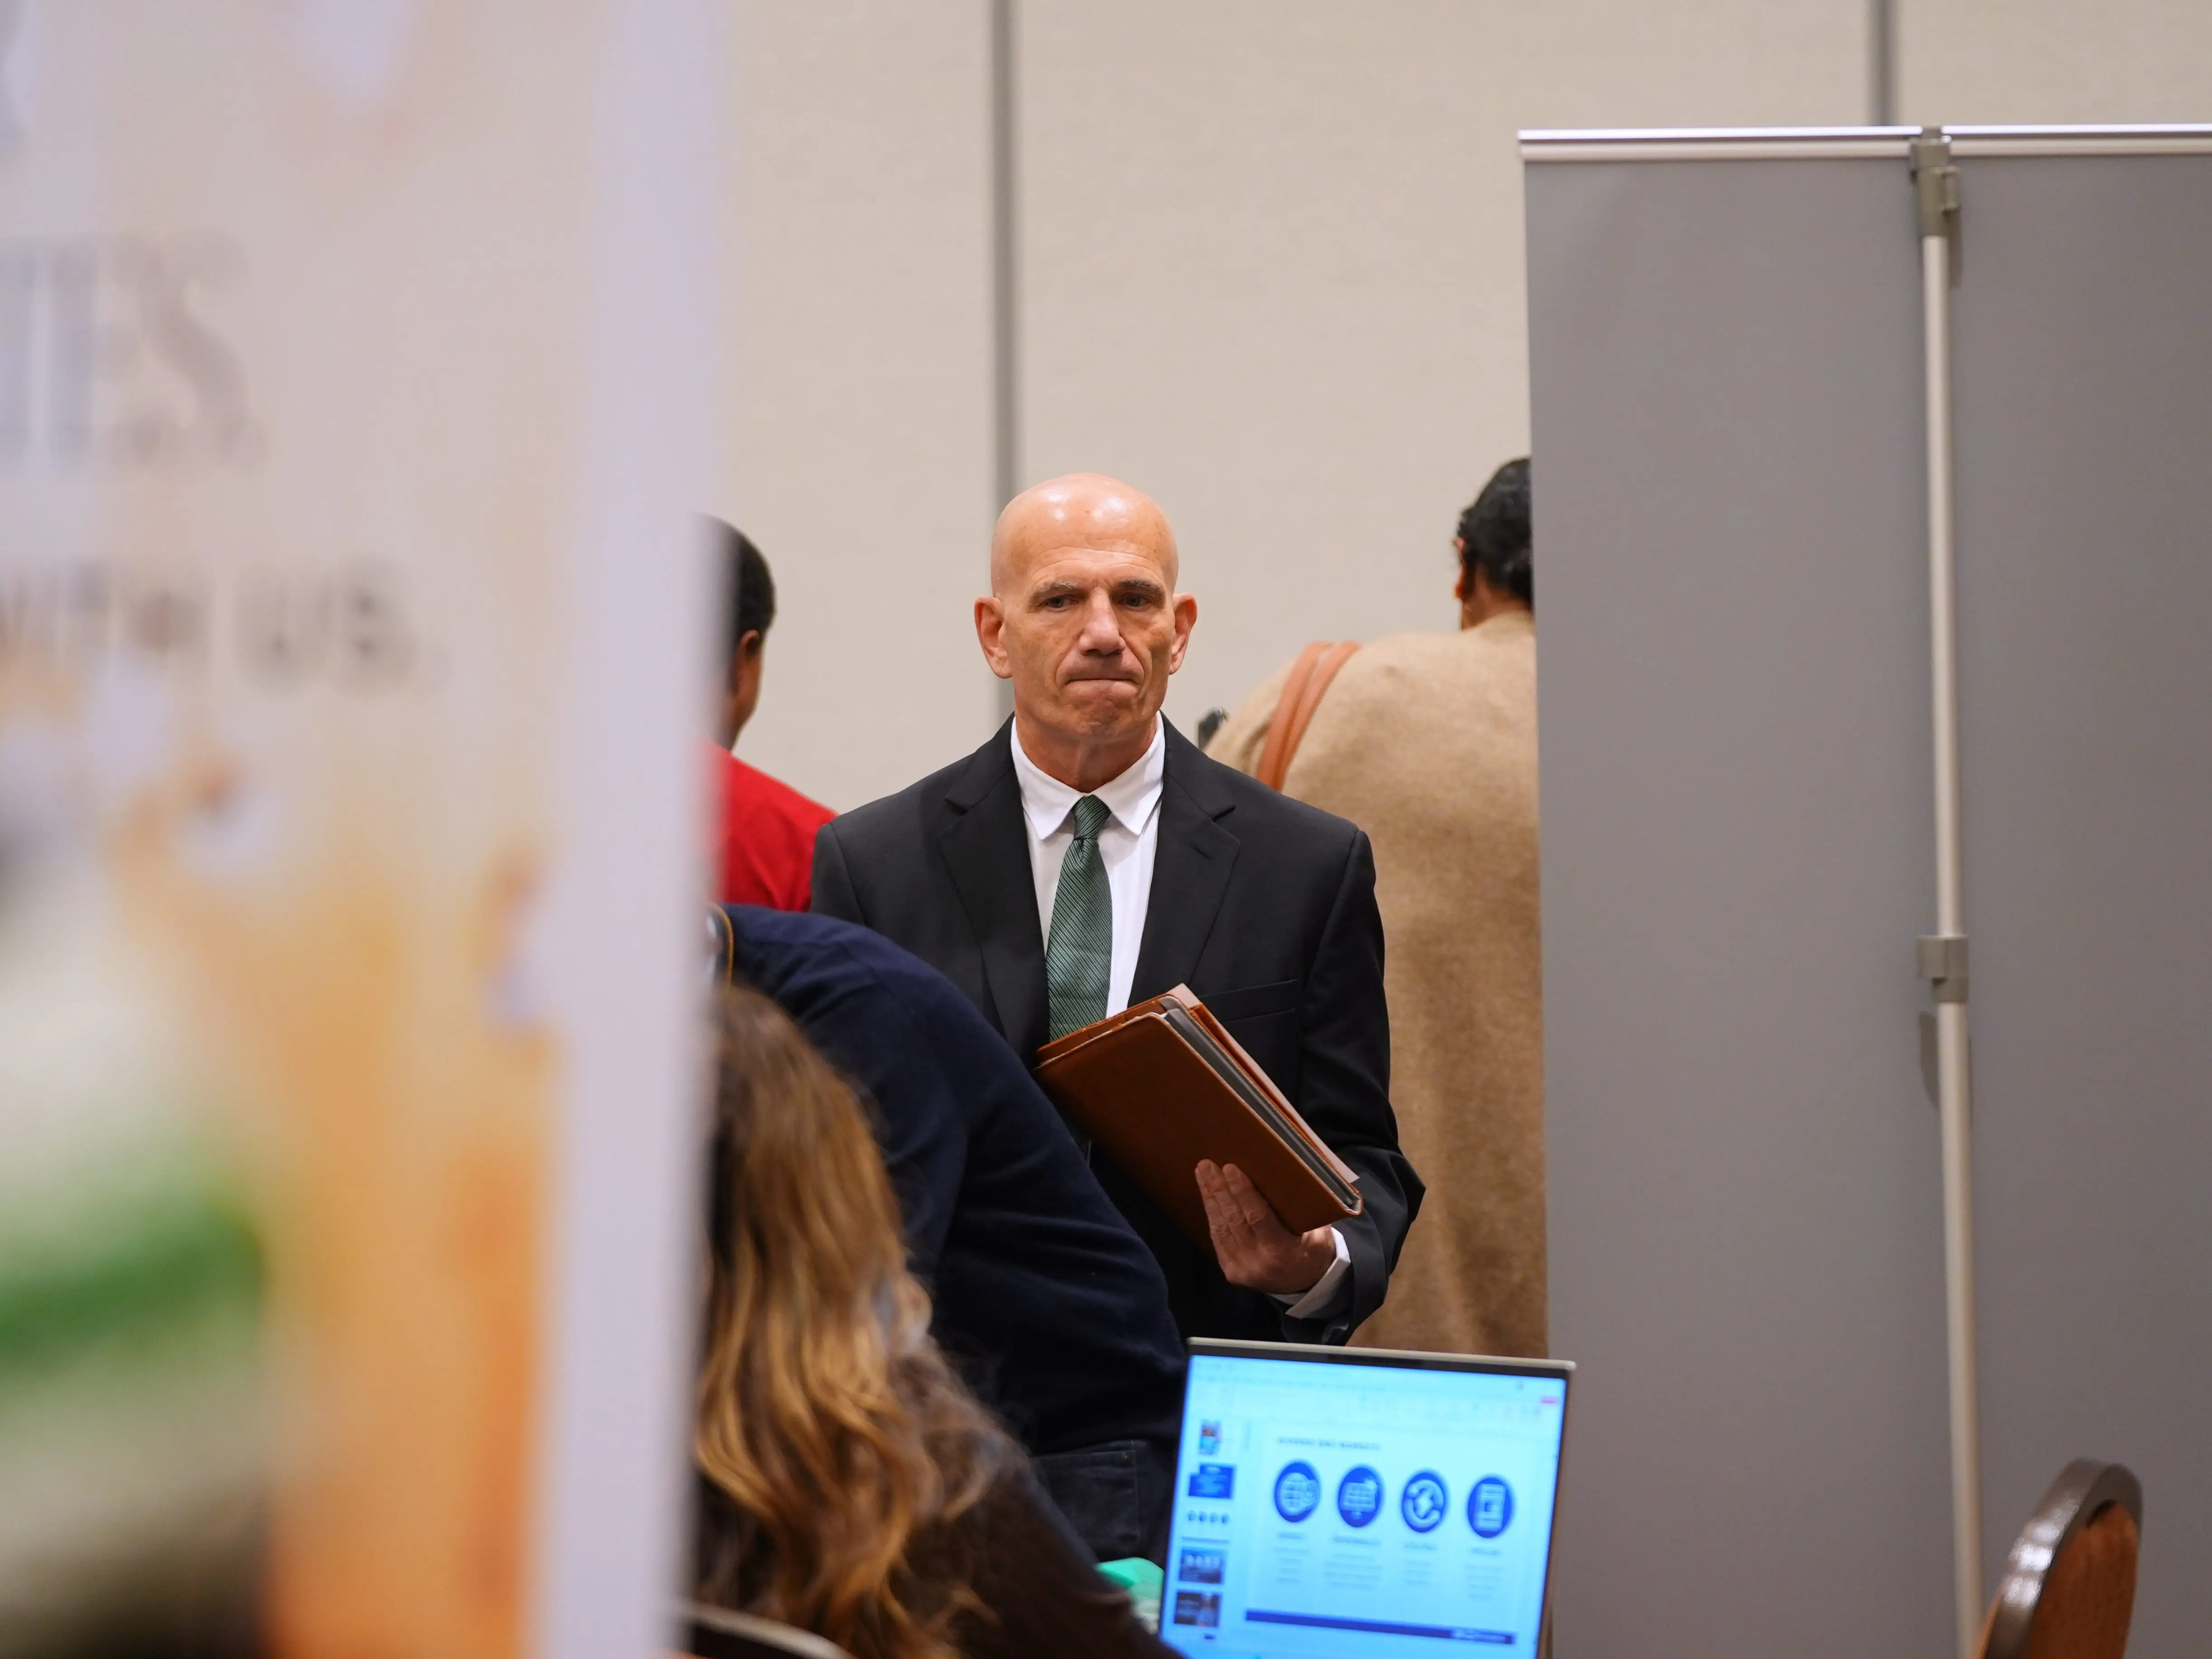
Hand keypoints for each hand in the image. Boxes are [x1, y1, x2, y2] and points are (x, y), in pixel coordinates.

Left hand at [1195, 1160, 1337, 1293]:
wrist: (1305, 1285)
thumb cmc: (1314, 1249)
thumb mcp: (1318, 1231)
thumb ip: (1300, 1208)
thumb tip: (1281, 1172)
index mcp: (1283, 1251)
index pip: (1258, 1217)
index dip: (1242, 1192)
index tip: (1229, 1168)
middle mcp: (1259, 1262)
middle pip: (1234, 1219)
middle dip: (1219, 1190)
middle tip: (1207, 1165)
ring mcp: (1242, 1269)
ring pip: (1221, 1227)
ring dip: (1210, 1198)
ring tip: (1202, 1173)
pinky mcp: (1231, 1272)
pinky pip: (1218, 1238)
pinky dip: (1212, 1215)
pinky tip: (1208, 1195)